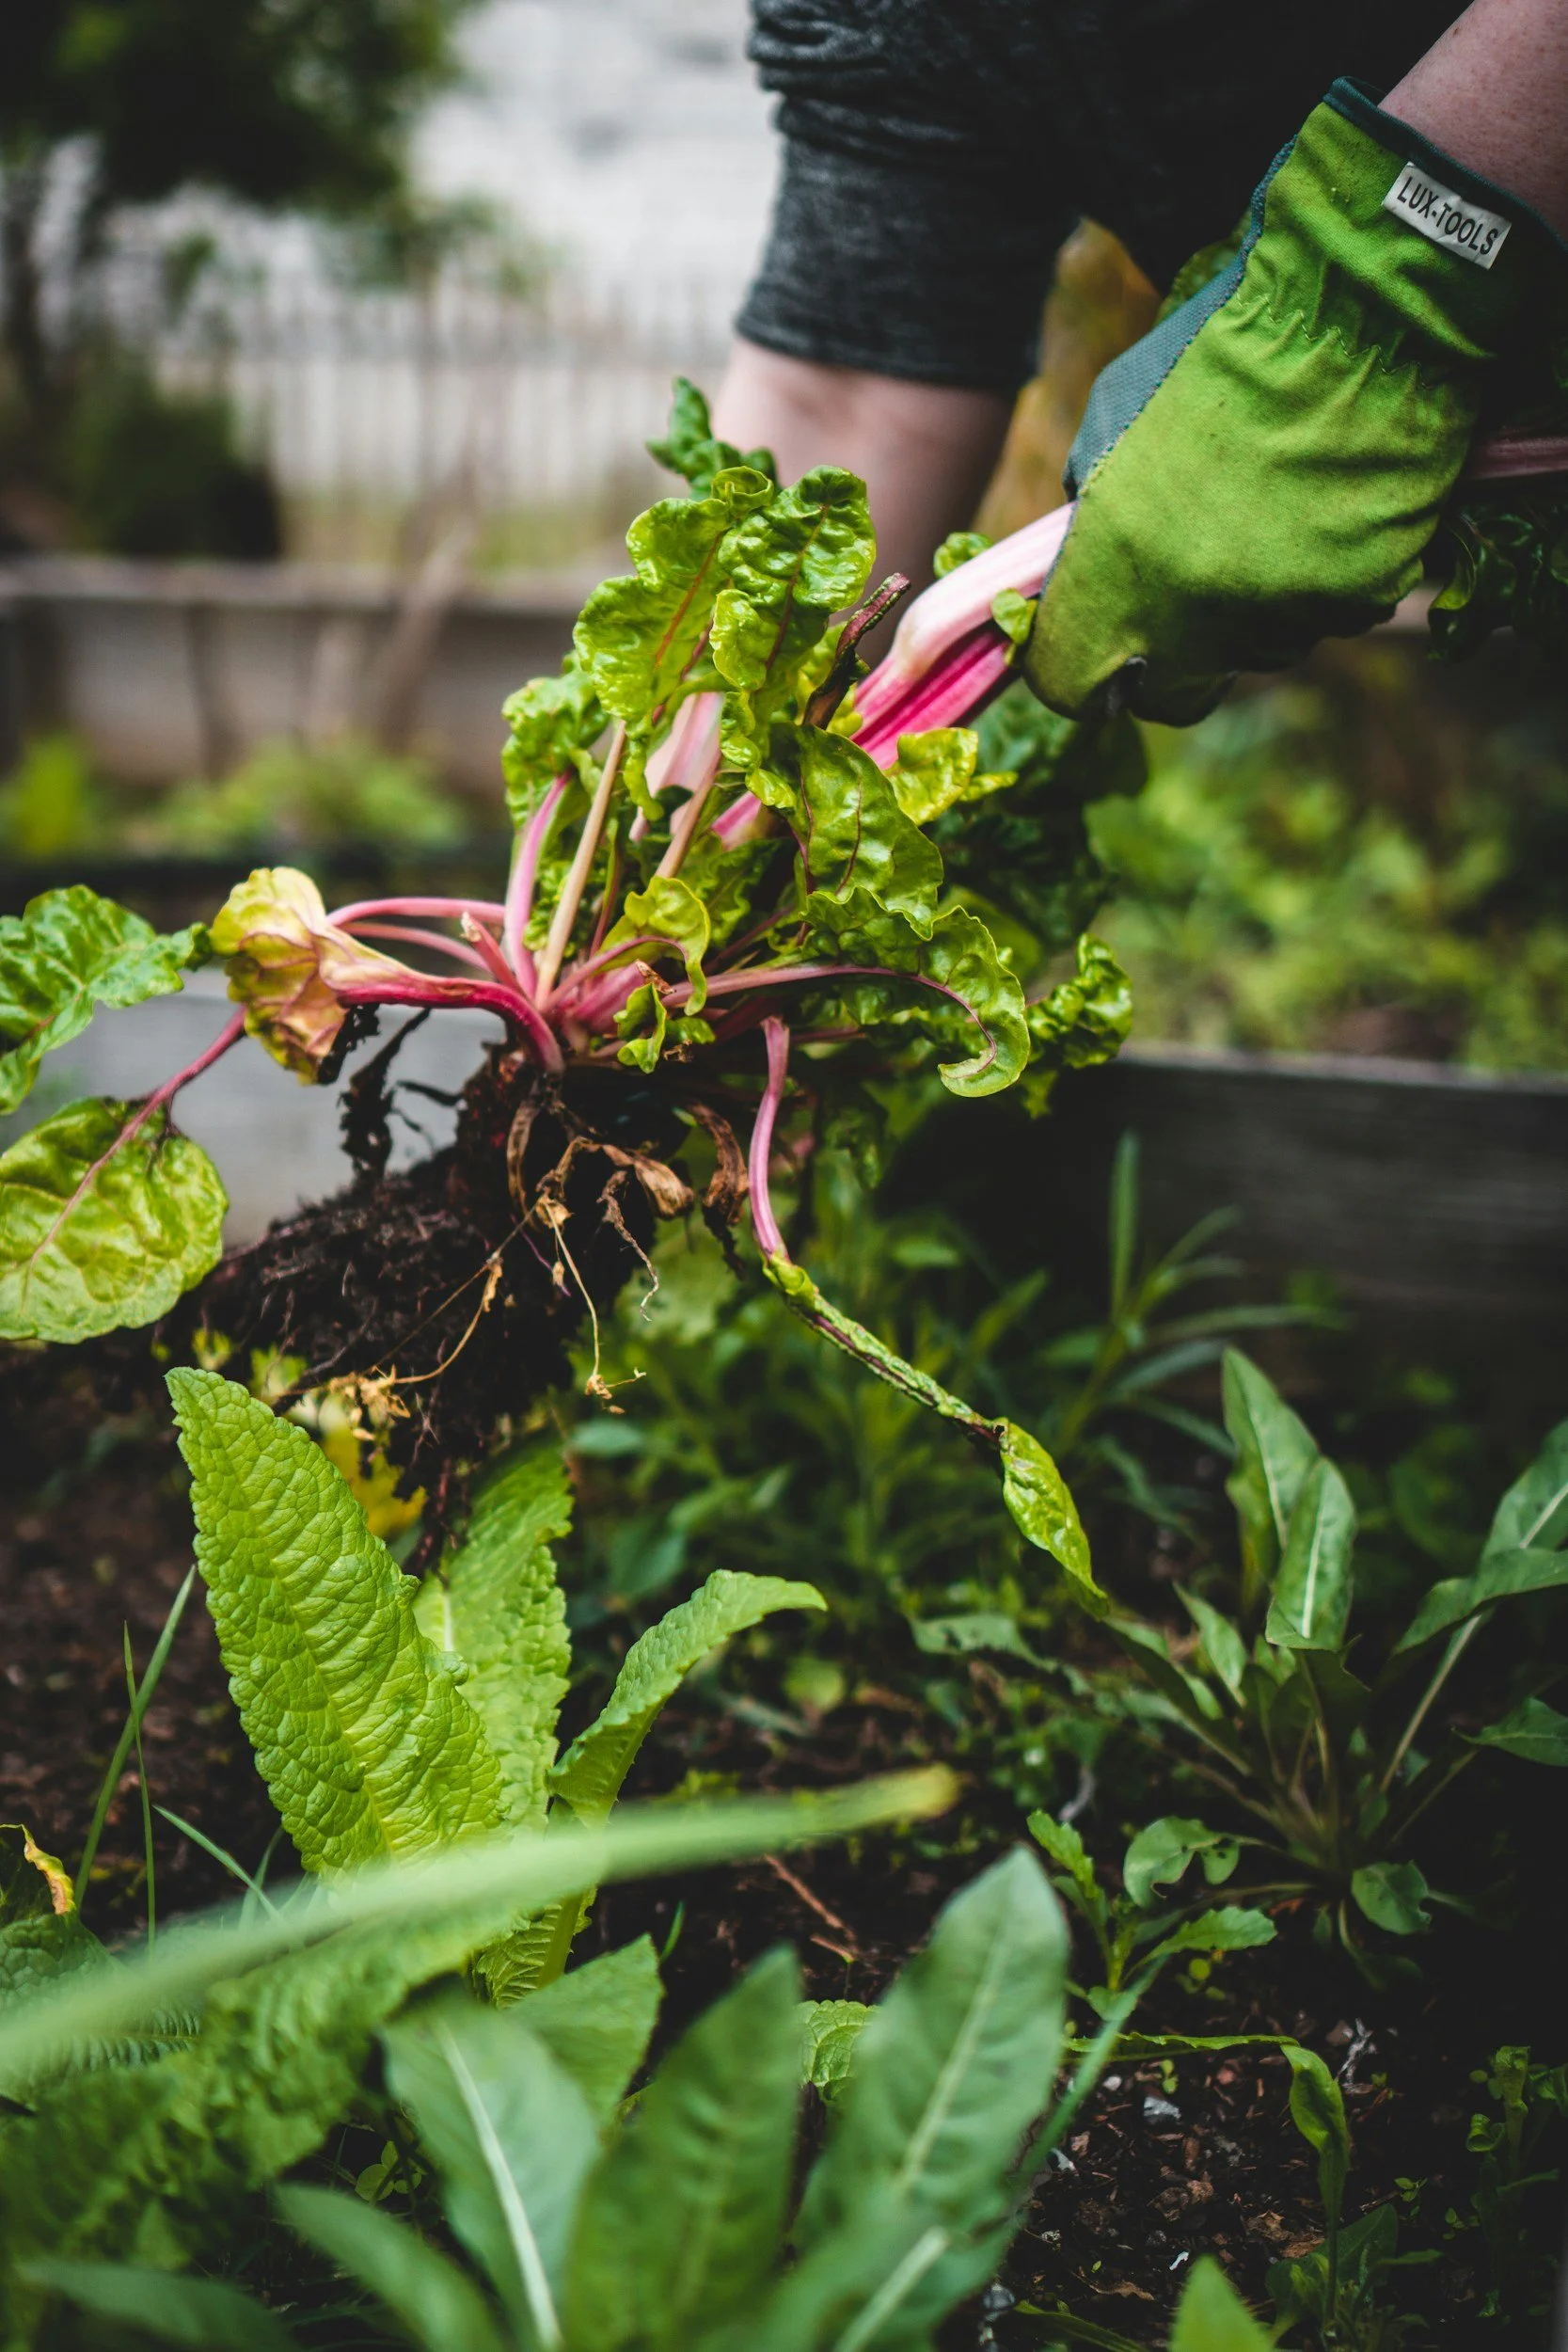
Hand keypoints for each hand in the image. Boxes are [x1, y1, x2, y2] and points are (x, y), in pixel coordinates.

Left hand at [1024, 80, 1567, 724]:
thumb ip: (1091, 518)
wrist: (1349, 311)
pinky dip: (1323, 576)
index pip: (1068, 684)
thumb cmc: (1215, 353)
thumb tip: (1087, 570)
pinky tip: (1326, 504)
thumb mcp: (1109, 427)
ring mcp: (1283, 618)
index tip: (1090, 650)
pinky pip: (1328, 613)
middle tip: (1181, 600)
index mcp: (1115, 576)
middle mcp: (1194, 618)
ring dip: (1252, 609)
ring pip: (1257, 650)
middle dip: (1167, 664)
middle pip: (1172, 695)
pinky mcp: (1358, 601)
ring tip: (1269, 514)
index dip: (1075, 671)